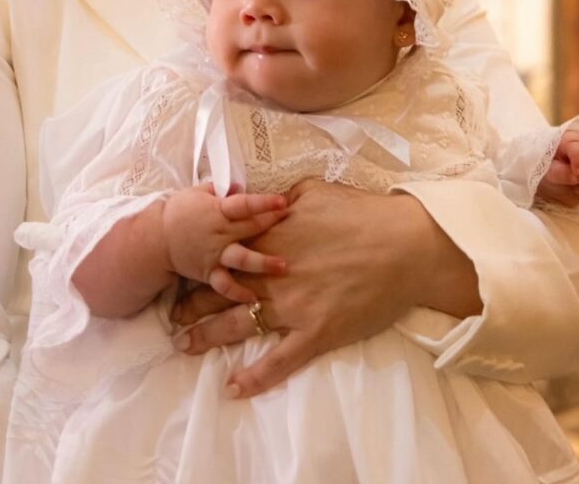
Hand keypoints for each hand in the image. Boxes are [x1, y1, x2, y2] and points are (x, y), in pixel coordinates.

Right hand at [164, 185, 287, 302]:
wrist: (156, 239)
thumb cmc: (179, 211)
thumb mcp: (198, 193)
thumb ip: (221, 190)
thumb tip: (241, 187)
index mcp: (217, 211)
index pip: (243, 205)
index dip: (263, 203)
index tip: (282, 201)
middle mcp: (219, 233)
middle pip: (249, 228)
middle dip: (271, 224)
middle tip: (292, 223)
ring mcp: (215, 255)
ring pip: (241, 259)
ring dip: (262, 263)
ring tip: (282, 266)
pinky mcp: (209, 273)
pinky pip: (225, 285)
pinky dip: (238, 293)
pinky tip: (255, 298)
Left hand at [172, 179, 480, 397]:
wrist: (405, 245)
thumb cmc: (364, 214)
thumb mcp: (314, 191)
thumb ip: (281, 200)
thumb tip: (264, 200)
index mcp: (271, 236)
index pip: (222, 252)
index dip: (200, 263)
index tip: (183, 271)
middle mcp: (272, 274)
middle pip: (219, 290)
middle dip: (192, 303)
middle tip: (173, 316)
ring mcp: (292, 306)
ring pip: (237, 325)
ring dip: (206, 336)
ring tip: (184, 344)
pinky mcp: (315, 333)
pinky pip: (278, 361)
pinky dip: (255, 377)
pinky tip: (233, 387)